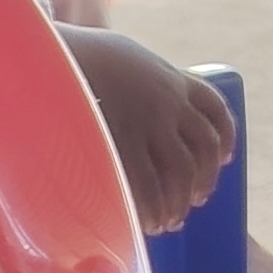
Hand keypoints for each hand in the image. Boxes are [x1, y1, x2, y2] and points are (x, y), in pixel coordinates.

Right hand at [63, 26, 234, 233]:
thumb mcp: (117, 57)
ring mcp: (147, 121)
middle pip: (205, 146)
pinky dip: (150, 207)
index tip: (223, 156)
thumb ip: (133, 76)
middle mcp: (167, 99)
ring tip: (169, 221)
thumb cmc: (72, 56)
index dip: (226, 136)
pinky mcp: (121, 141)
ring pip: (183, 169)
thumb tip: (128, 95)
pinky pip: (146, 183)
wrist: (46, 50)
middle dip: (204, 179)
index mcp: (170, 77)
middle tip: (194, 200)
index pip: (214, 108)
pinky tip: (146, 222)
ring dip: (180, 200)